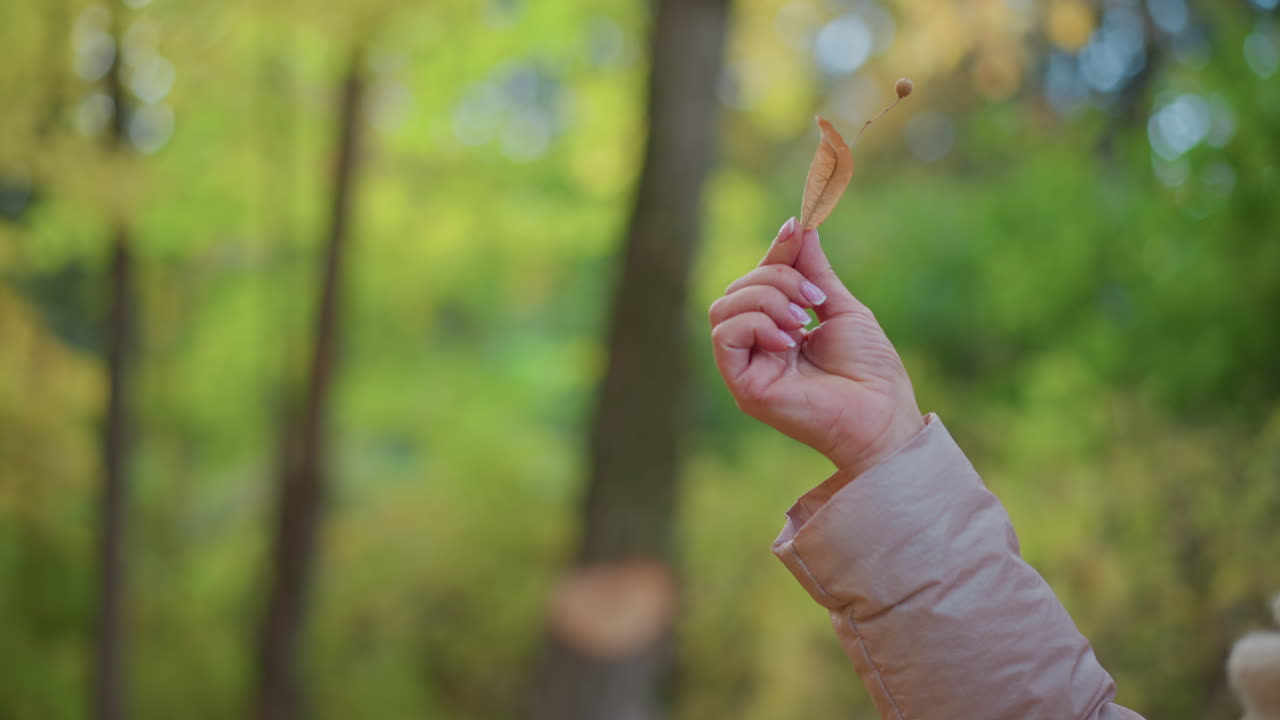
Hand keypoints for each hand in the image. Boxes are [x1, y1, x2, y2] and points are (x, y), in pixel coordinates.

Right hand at [709, 218, 924, 478]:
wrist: (882, 414)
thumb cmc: (869, 371)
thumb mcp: (840, 307)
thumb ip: (814, 271)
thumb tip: (798, 226)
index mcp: (777, 331)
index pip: (756, 282)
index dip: (774, 254)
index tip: (797, 229)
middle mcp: (756, 349)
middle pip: (735, 291)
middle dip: (775, 279)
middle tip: (813, 300)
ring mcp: (747, 368)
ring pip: (723, 309)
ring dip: (766, 300)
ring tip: (802, 321)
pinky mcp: (743, 386)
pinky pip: (724, 336)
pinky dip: (755, 324)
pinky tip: (789, 339)